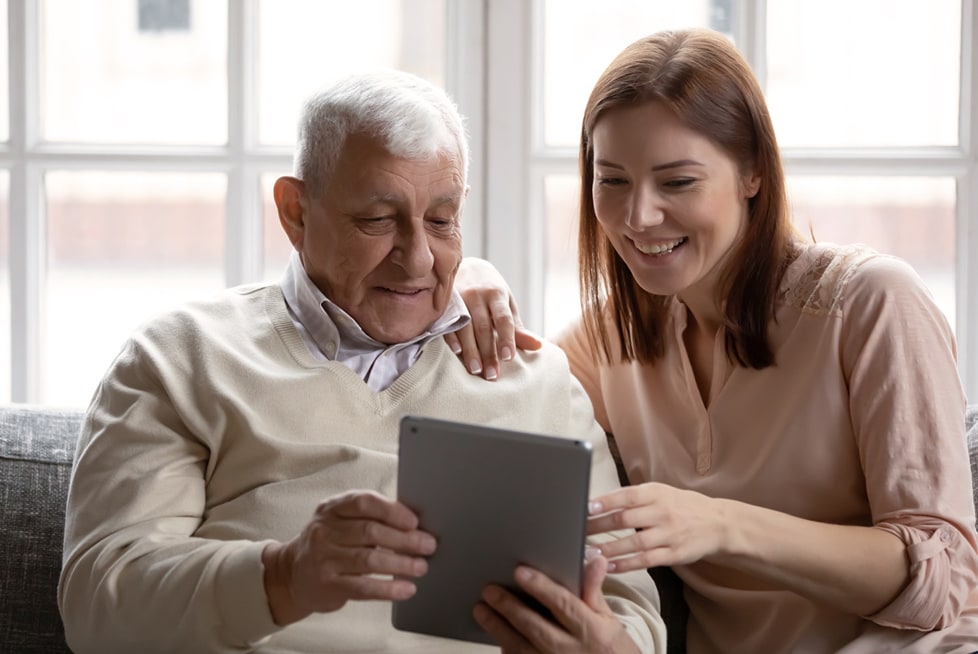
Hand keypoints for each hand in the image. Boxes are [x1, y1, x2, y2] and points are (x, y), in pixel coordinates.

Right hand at [261, 490, 435, 625]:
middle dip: (405, 539)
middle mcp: (324, 531)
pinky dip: (388, 589)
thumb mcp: (339, 521)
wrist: (291, 574)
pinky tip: (406, 589)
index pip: (363, 502)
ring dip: (401, 564)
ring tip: (421, 567)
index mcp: (331, 508)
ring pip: (369, 560)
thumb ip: (368, 517)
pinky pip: (363, 588)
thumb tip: (413, 523)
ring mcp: (324, 559)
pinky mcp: (328, 585)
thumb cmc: (328, 543)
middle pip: (370, 532)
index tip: (415, 521)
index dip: (392, 511)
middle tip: (428, 545)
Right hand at [446, 257, 542, 380]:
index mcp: (496, 295)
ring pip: (465, 327)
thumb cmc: (491, 291)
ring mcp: (459, 298)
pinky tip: (456, 352)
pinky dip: (451, 337)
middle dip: (488, 352)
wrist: (466, 266)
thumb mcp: (506, 304)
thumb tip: (538, 346)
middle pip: (484, 327)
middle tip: (491, 375)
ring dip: (470, 350)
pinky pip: (447, 322)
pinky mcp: (445, 303)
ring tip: (476, 370)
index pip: (503, 319)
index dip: (506, 338)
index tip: (509, 357)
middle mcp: (477, 295)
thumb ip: (517, 327)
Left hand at [472, 555, 638, 653]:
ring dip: (499, 628)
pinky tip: (493, 633)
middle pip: (535, 626)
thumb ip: (593, 590)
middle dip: (510, 607)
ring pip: (521, 647)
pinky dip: (505, 648)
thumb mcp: (608, 619)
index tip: (520, 571)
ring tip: (481, 610)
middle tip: (489, 590)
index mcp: (590, 630)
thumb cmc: (610, 649)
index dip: (540, 587)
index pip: (562, 604)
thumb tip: (595, 559)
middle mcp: (570, 650)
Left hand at [587, 482, 725, 571]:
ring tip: (588, 552)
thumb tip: (596, 503)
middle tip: (576, 531)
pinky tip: (608, 566)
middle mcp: (662, 513)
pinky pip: (646, 561)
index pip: (626, 496)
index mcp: (655, 494)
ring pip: (634, 544)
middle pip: (625, 520)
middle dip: (598, 526)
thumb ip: (632, 498)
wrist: (718, 523)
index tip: (584, 507)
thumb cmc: (679, 506)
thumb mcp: (659, 492)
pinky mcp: (674, 555)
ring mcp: (669, 535)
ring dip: (609, 549)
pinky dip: (626, 565)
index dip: (604, 502)